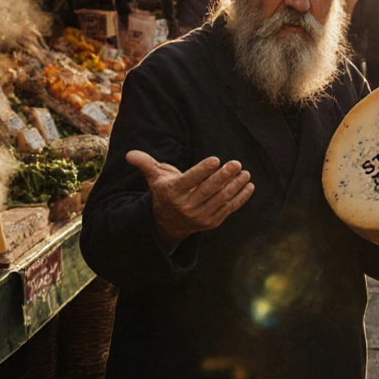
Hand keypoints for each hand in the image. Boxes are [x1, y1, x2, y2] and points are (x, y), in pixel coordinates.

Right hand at [126, 150, 253, 246]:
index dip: (203, 170)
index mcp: (173, 193)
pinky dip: (240, 198)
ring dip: (235, 186)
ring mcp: (200, 216)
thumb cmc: (164, 193)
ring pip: (220, 199)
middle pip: (208, 190)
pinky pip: (229, 209)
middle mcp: (187, 206)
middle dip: (223, 177)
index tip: (215, 159)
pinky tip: (249, 185)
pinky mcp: (212, 222)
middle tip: (236, 163)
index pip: (190, 180)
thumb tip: (130, 154)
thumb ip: (145, 164)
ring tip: (245, 173)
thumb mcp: (154, 179)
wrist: (168, 224)